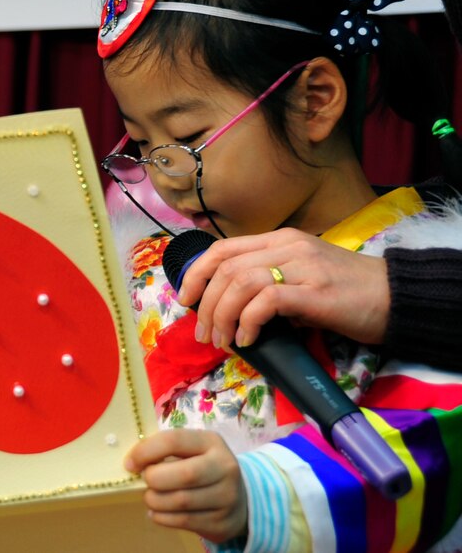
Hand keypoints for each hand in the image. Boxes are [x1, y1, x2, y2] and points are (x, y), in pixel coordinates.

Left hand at [124, 429, 246, 542]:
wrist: (238, 499)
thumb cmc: (201, 468)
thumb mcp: (190, 451)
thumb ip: (165, 452)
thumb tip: (132, 463)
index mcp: (211, 442)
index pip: (174, 441)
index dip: (146, 451)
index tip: (130, 463)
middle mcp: (225, 468)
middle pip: (184, 474)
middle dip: (154, 479)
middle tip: (145, 481)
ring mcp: (227, 497)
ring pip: (182, 501)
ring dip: (156, 501)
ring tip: (150, 498)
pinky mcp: (222, 522)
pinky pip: (184, 521)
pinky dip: (163, 517)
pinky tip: (157, 512)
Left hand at [178, 227, 389, 348]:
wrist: (397, 297)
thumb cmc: (348, 292)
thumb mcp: (301, 277)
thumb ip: (269, 285)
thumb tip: (232, 311)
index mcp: (280, 240)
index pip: (223, 249)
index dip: (197, 273)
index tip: (185, 299)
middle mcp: (287, 246)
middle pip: (226, 268)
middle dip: (205, 304)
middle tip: (204, 334)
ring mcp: (302, 266)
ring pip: (240, 283)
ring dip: (222, 316)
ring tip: (223, 341)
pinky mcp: (315, 291)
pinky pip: (266, 301)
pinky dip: (248, 321)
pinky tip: (248, 339)